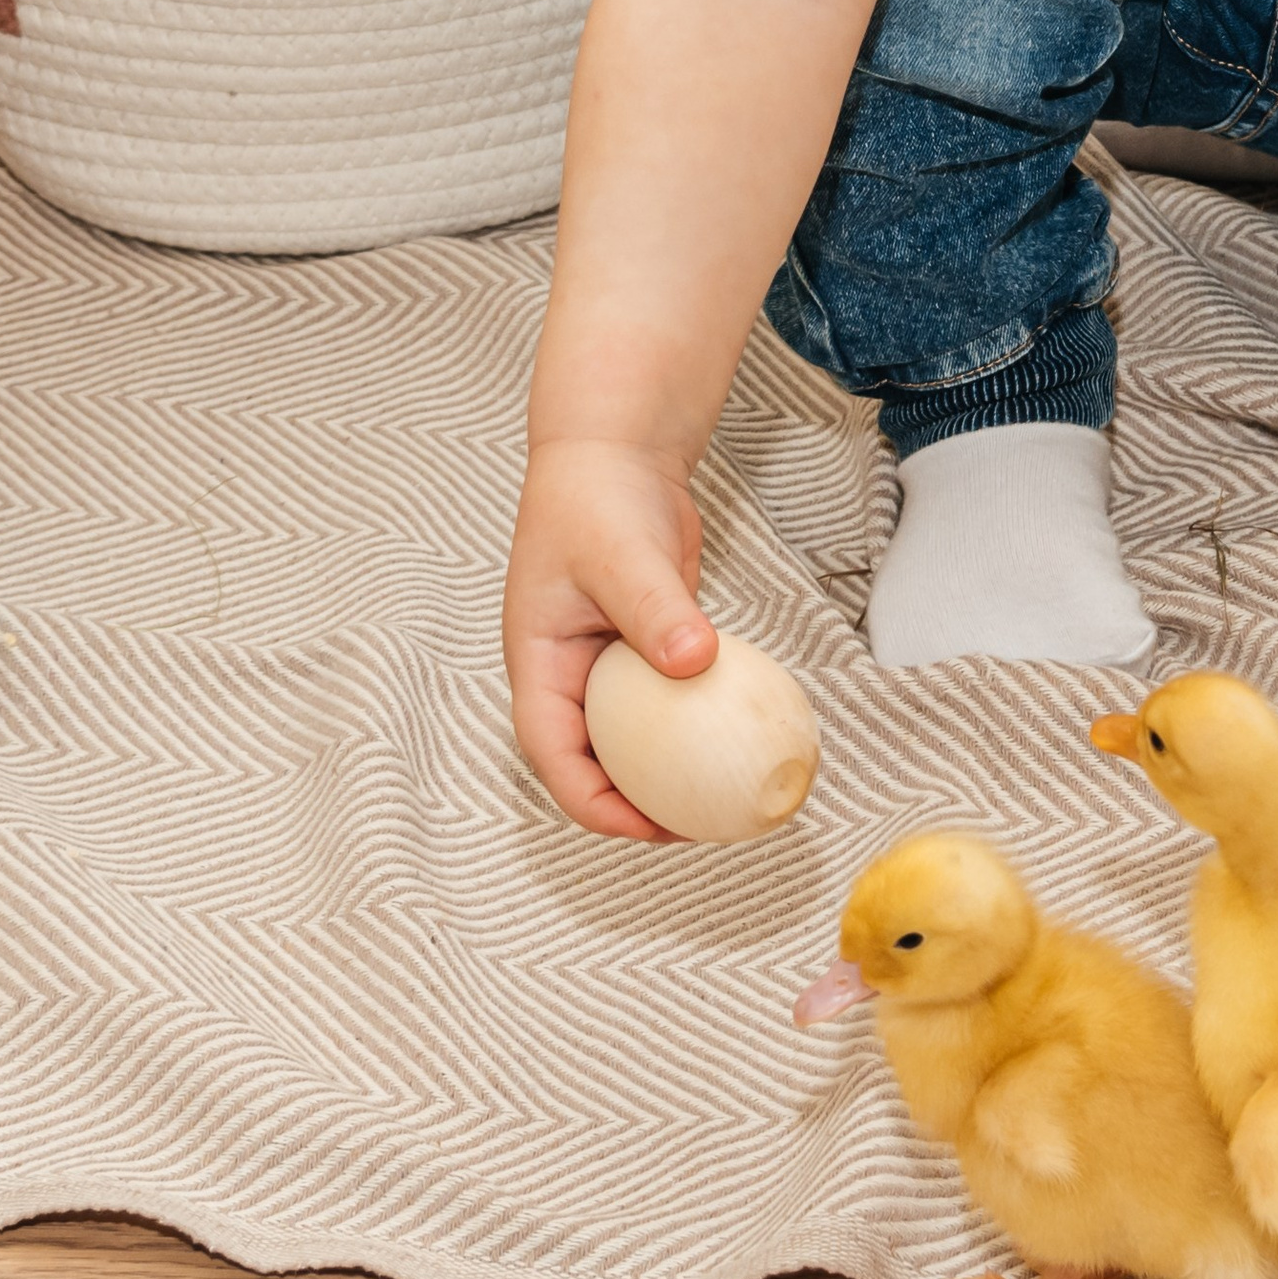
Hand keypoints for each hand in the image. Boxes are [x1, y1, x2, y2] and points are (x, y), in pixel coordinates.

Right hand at [503, 437, 717, 839]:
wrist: (617, 452)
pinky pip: (669, 700)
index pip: (552, 754)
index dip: (594, 803)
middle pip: (592, 760)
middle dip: (635, 803)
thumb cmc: (596, 498)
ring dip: (669, 769)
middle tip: (699, 822)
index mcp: (538, 663)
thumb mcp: (622, 555)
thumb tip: (695, 662)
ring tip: (723, 793)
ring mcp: (606, 663)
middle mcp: (568, 673)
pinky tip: (738, 736)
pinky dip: (694, 723)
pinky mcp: (646, 647)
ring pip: (633, 736)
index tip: (647, 826)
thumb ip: (656, 610)